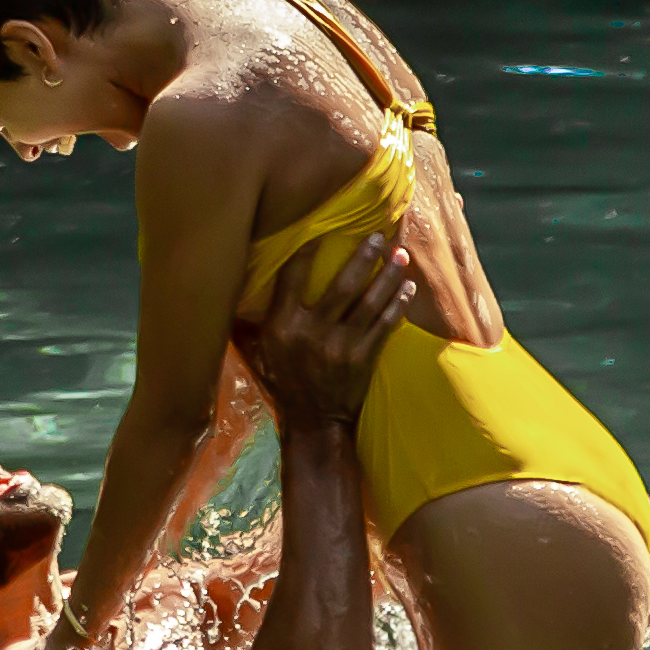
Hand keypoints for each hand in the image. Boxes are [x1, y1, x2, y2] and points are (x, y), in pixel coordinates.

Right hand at [237, 230, 417, 433]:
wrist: (314, 421)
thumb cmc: (284, 379)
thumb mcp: (260, 349)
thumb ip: (255, 318)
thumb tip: (242, 283)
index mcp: (282, 326)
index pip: (293, 276)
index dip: (307, 248)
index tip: (322, 228)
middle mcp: (312, 332)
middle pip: (342, 285)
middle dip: (363, 257)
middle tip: (378, 236)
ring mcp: (342, 345)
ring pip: (370, 302)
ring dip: (388, 276)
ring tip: (400, 255)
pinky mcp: (364, 358)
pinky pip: (385, 324)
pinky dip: (398, 304)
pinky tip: (407, 287)